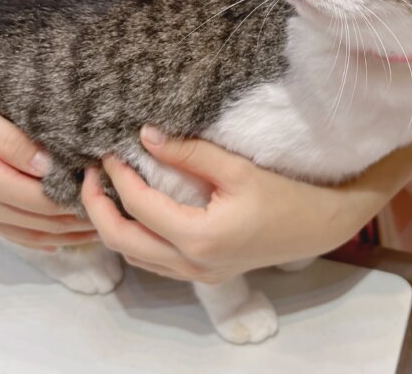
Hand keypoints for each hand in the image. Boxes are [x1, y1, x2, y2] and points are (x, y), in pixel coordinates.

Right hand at [0, 109, 96, 251]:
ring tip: (97, 227)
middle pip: (37, 217)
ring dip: (64, 233)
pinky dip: (39, 239)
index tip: (102, 187)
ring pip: (27, 230)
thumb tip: (45, 167)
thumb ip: (11, 142)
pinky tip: (60, 241)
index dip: (72, 197)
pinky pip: (12, 234)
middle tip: (112, 208)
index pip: (37, 197)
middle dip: (75, 217)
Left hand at [81, 126, 381, 283]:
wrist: (320, 225)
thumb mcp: (238, 169)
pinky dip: (138, 239)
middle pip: (124, 242)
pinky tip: (141, 215)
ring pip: (137, 256)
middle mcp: (192, 265)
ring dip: (116, 225)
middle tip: (90, 175)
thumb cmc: (285, 193)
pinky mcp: (207, 275)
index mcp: (199, 238)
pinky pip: (157, 262)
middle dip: (99, 208)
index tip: (110, 150)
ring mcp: (199, 275)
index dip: (120, 176)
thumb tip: (146, 135)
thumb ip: (190, 152)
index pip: (141, 206)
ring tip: (109, 192)